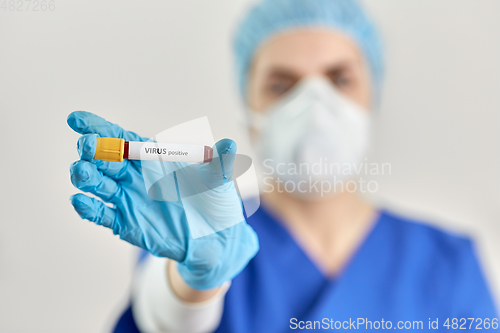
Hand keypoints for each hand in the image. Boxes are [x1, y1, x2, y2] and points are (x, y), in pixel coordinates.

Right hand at [68, 111, 258, 289]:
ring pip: (97, 184)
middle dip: (92, 150)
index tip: (76, 120)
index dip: (98, 127)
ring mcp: (128, 198)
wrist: (216, 237)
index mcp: (153, 156)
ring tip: (83, 172)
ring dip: (86, 177)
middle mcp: (135, 174)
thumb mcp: (219, 179)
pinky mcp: (126, 222)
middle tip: (88, 147)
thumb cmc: (216, 200)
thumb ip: (220, 162)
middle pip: (104, 158)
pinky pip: (101, 214)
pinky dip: (88, 208)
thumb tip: (229, 144)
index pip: (120, 137)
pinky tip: (80, 201)